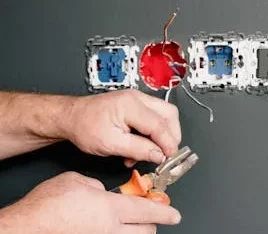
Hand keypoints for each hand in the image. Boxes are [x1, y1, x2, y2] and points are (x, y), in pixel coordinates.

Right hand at [0, 172, 180, 233]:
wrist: (27, 228)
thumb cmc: (48, 206)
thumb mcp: (77, 181)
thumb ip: (97, 185)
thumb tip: (102, 191)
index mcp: (110, 209)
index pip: (147, 210)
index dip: (164, 211)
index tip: (174, 213)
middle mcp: (110, 230)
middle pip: (146, 230)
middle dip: (152, 222)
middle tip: (150, 214)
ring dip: (137, 231)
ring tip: (130, 223)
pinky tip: (109, 228)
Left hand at [62, 89, 180, 165]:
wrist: (70, 117)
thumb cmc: (84, 126)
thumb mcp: (111, 144)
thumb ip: (138, 149)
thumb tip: (159, 155)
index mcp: (130, 105)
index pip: (160, 125)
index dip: (168, 144)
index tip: (168, 158)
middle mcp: (137, 98)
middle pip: (169, 115)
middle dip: (171, 136)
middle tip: (166, 154)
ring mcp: (137, 100)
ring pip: (164, 115)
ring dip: (163, 135)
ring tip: (151, 152)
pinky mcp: (135, 105)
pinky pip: (154, 118)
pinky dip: (153, 133)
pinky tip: (142, 147)